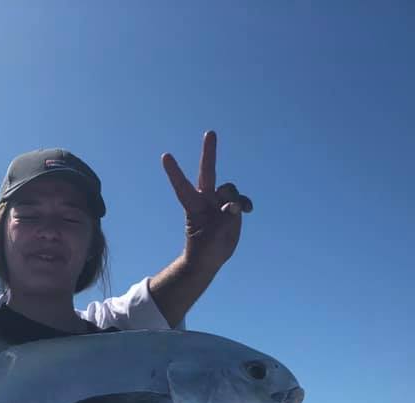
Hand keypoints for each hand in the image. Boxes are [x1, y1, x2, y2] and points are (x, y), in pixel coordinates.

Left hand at [162, 131, 251, 273]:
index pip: (181, 186)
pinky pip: (240, 200)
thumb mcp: (212, 238)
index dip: (174, 172)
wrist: (211, 258)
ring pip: (229, 189)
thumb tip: (233, 206)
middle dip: (209, 153)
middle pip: (207, 172)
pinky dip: (244, 203)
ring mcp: (219, 202)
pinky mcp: (232, 208)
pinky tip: (248, 210)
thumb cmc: (204, 249)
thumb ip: (223, 220)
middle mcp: (205, 200)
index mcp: (193, 207)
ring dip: (234, 198)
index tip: (165, 156)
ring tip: (233, 214)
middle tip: (210, 132)